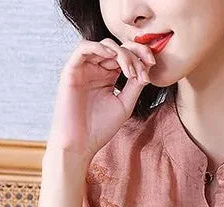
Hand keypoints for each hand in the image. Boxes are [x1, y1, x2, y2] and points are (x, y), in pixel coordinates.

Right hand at [47, 37, 156, 163]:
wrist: (80, 143)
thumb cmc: (100, 128)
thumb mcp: (124, 104)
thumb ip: (135, 85)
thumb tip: (147, 67)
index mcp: (108, 76)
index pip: (126, 56)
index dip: (140, 55)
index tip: (152, 64)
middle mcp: (96, 69)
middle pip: (117, 48)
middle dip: (134, 55)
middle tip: (144, 69)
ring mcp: (84, 69)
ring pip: (104, 46)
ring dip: (120, 53)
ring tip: (129, 71)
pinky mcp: (71, 70)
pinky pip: (83, 48)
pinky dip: (98, 47)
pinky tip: (112, 57)